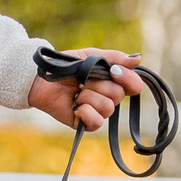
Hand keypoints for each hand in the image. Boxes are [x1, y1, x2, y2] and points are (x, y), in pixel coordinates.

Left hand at [27, 48, 143, 131]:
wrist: (42, 77)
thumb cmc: (66, 66)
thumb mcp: (91, 56)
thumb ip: (114, 57)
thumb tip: (137, 59)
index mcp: (113, 81)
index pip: (134, 85)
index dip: (127, 79)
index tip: (113, 70)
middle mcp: (108, 98)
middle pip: (119, 95)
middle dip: (98, 85)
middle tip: (83, 80)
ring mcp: (97, 112)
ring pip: (107, 107)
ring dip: (88, 96)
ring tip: (76, 93)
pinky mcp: (85, 123)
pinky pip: (96, 122)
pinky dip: (85, 112)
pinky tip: (75, 105)